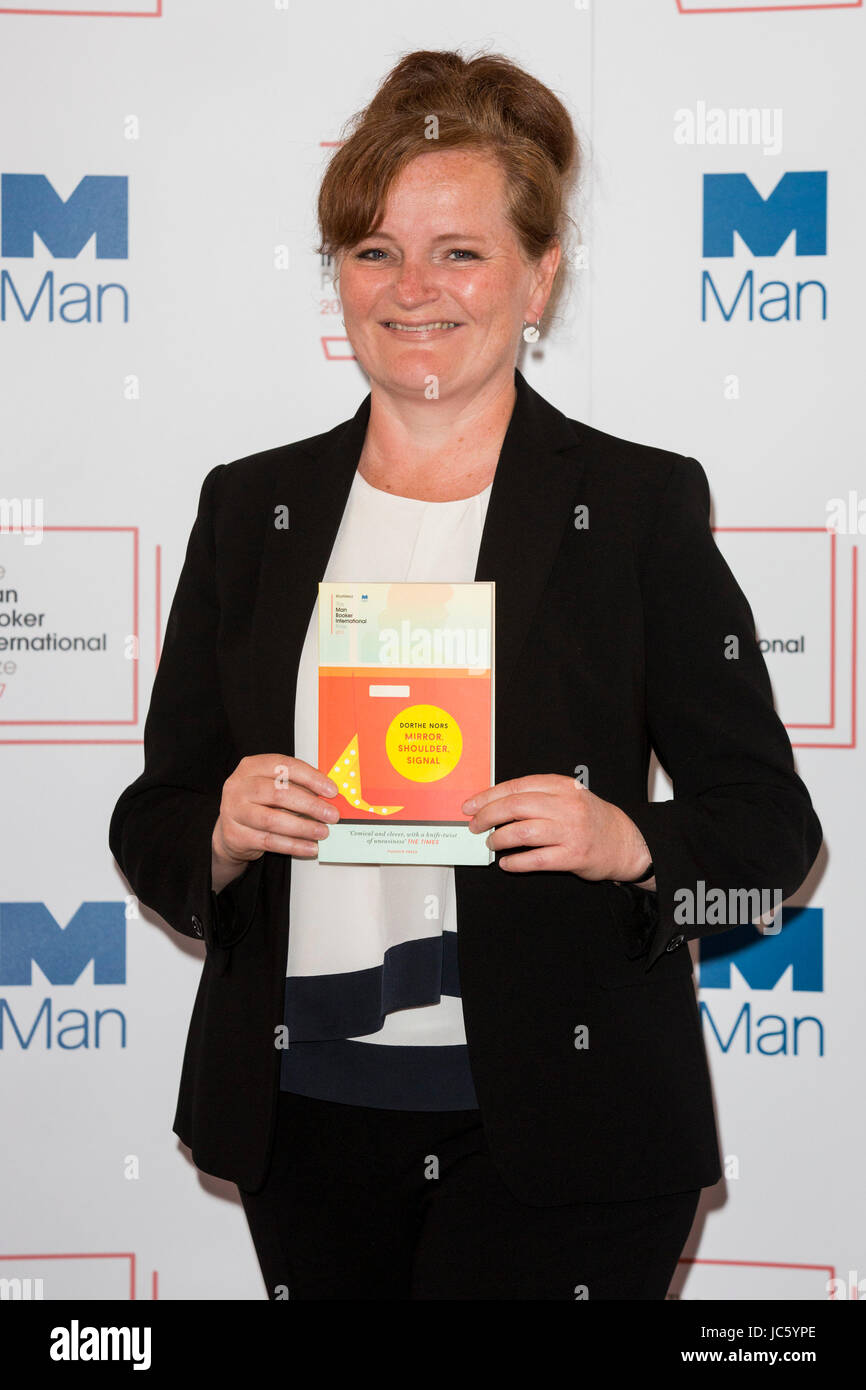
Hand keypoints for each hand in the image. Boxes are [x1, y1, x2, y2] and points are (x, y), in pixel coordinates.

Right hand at [212, 754, 339, 890]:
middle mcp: (239, 786)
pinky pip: (269, 841)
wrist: (231, 828)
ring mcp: (234, 811)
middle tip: (331, 814)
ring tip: (322, 832)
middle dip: (310, 805)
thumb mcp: (273, 787)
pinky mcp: (235, 835)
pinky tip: (309, 847)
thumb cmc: (258, 803)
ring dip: (303, 827)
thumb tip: (327, 797)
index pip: (284, 766)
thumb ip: (297, 787)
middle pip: (278, 793)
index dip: (311, 778)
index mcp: (251, 767)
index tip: (331, 790)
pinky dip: (293, 845)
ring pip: (273, 820)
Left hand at [461, 773, 651, 880]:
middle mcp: (566, 806)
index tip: (471, 805)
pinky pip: (536, 860)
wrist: (626, 842)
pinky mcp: (573, 856)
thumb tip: (495, 803)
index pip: (517, 786)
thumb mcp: (569, 796)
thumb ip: (538, 796)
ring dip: (499, 839)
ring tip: (492, 844)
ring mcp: (570, 831)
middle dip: (488, 816)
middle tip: (475, 825)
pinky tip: (507, 863)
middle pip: (515, 807)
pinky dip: (516, 862)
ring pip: (522, 832)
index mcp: (562, 786)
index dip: (489, 796)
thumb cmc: (591, 819)